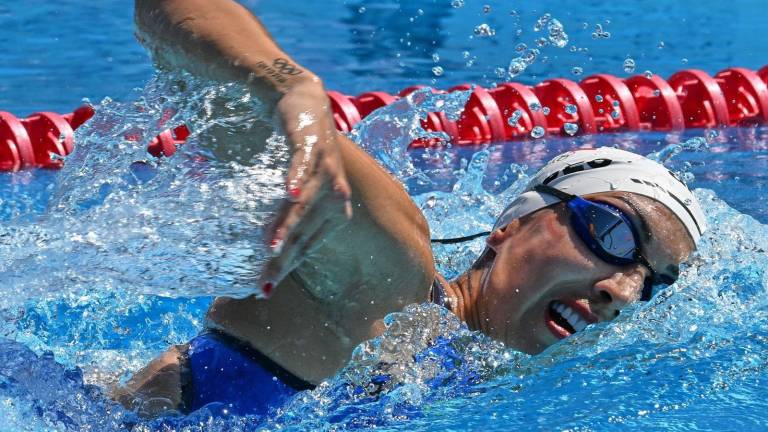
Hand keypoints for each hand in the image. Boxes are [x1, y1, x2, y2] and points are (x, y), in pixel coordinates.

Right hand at [260, 78, 352, 296]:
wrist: (304, 104)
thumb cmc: (299, 155)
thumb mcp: (301, 191)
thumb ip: (291, 218)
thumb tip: (270, 251)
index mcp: (334, 211)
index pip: (307, 246)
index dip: (286, 267)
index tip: (265, 289)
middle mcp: (336, 195)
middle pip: (304, 232)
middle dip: (283, 259)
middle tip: (263, 284)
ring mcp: (326, 170)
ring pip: (303, 205)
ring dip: (287, 226)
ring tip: (271, 249)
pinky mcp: (313, 146)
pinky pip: (303, 166)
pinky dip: (295, 178)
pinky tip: (289, 193)